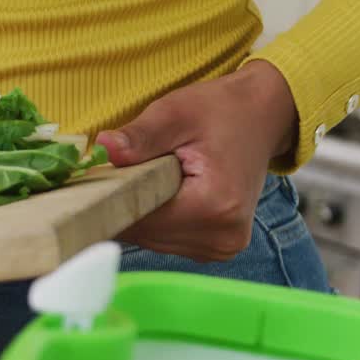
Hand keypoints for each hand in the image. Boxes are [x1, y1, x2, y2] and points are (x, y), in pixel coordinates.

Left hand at [96, 60, 297, 261]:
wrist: (262, 117)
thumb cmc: (220, 111)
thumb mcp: (176, 112)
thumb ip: (139, 136)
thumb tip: (103, 148)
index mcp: (215, 207)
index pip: (140, 218)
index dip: (111, 197)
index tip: (96, 176)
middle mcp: (221, 238)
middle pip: (144, 233)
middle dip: (124, 204)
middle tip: (118, 170)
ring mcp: (220, 248)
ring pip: (151, 239)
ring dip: (139, 212)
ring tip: (146, 177)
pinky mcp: (215, 249)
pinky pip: (165, 239)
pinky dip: (155, 218)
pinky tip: (160, 192)